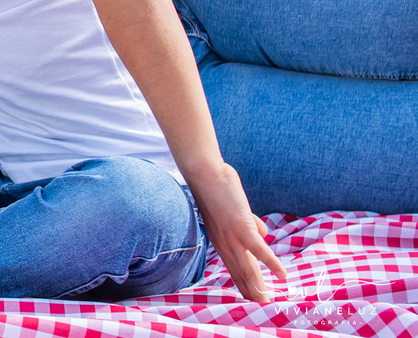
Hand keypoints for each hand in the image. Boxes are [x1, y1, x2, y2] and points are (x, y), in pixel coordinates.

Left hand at [187, 162, 286, 301]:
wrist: (204, 174)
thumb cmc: (219, 190)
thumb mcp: (235, 213)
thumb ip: (249, 225)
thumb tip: (264, 234)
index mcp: (222, 242)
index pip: (235, 269)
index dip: (245, 285)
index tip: (253, 300)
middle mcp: (225, 244)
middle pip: (240, 274)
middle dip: (251, 293)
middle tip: (261, 310)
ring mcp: (232, 237)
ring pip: (248, 268)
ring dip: (258, 286)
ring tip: (266, 303)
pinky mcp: (241, 227)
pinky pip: (259, 249)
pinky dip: (271, 263)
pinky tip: (282, 275)